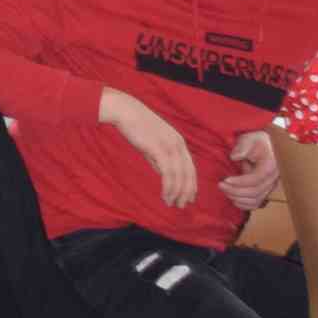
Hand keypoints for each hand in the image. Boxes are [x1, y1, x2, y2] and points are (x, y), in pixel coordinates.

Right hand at [98, 87, 196, 209]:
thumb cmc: (136, 127)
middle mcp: (179, 145)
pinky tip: (165, 195)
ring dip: (177, 192)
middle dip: (187, 191)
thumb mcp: (152, 144)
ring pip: (180, 176)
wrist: (126, 112)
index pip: (190, 167)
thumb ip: (159, 159)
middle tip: (182, 205)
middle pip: (189, 173)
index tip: (188, 197)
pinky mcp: (160, 150)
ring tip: (172, 203)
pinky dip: (169, 187)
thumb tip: (163, 175)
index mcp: (179, 142)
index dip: (191, 184)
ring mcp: (170, 147)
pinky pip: (169, 174)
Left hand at [219, 128, 277, 207]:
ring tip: (225, 190)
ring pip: (256, 200)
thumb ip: (242, 146)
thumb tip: (234, 157)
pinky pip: (257, 203)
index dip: (239, 182)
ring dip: (238, 198)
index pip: (255, 179)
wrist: (265, 145)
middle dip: (235, 191)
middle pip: (255, 192)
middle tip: (220, 185)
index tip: (225, 179)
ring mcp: (270, 186)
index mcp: (270, 166)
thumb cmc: (257, 141)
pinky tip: (233, 200)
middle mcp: (273, 179)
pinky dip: (245, 205)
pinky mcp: (264, 190)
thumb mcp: (249, 138)